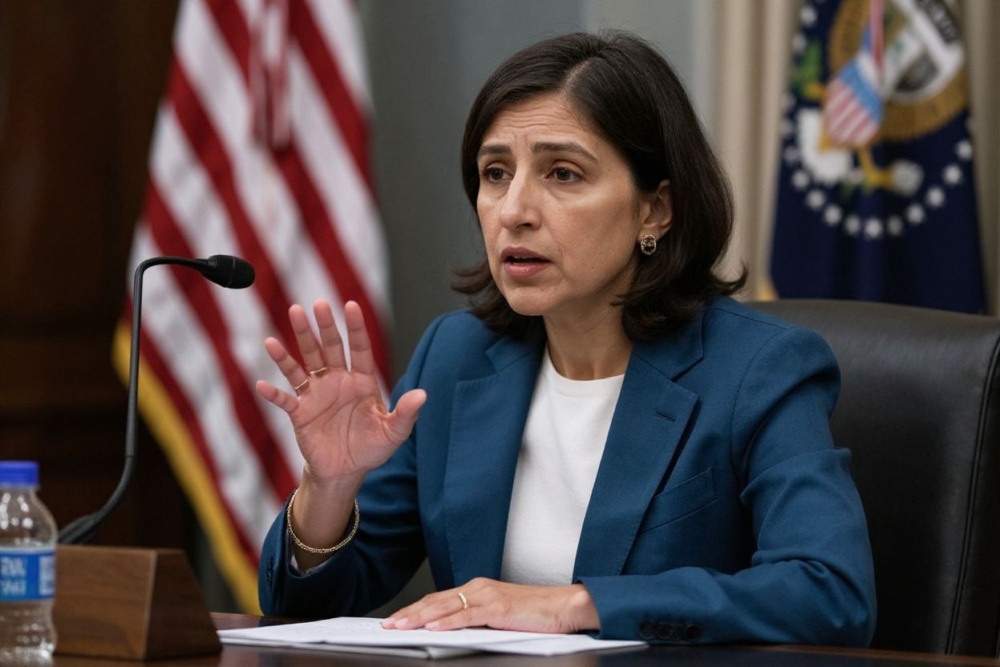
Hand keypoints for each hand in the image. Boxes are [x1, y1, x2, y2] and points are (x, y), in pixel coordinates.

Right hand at [256, 299, 425, 481]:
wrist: (345, 471)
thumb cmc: (370, 448)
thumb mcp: (393, 433)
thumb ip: (406, 414)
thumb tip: (422, 395)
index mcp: (361, 381)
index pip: (359, 349)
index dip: (356, 328)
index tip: (351, 305)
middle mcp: (337, 382)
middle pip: (329, 349)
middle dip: (324, 327)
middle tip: (317, 304)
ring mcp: (317, 395)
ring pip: (304, 365)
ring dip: (294, 346)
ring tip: (288, 325)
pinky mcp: (300, 413)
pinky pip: (285, 400)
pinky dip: (274, 393)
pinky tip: (263, 384)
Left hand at [381, 578, 599, 633]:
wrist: (564, 606)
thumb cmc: (535, 613)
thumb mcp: (499, 616)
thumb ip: (476, 620)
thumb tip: (451, 631)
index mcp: (478, 589)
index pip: (439, 599)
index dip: (415, 609)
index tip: (396, 618)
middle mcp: (479, 588)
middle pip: (436, 601)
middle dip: (409, 613)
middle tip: (387, 624)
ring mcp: (488, 597)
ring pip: (446, 607)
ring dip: (420, 617)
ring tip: (400, 626)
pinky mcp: (498, 608)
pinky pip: (467, 616)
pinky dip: (447, 622)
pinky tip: (432, 627)